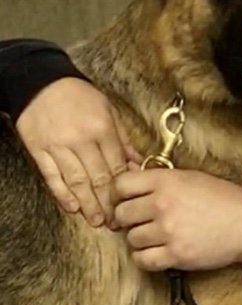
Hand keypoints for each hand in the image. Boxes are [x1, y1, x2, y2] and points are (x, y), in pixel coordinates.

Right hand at [16, 78, 140, 226]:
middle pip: (98, 179)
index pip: (117, 166)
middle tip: (115, 222)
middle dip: (108, 203)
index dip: (124, 188)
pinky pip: (52, 177)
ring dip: (88, 204)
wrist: (42, 82)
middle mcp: (81, 140)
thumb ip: (123, 139)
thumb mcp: (109, 110)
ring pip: (76, 182)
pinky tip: (72, 207)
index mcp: (102, 129)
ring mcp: (58, 147)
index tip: (130, 203)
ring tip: (97, 221)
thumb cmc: (79, 95)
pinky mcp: (39, 151)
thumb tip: (139, 162)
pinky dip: (62, 194)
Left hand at [113, 168, 241, 276]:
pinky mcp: (175, 255)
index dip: (120, 193)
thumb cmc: (224, 199)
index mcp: (167, 181)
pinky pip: (142, 260)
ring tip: (156, 236)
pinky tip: (157, 252)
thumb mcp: (192, 177)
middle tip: (142, 220)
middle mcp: (163, 204)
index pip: (120, 184)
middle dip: (129, 218)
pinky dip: (146, 258)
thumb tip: (129, 170)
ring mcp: (168, 231)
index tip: (127, 200)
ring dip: (139, 239)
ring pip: (131, 238)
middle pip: (122, 214)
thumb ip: (160, 177)